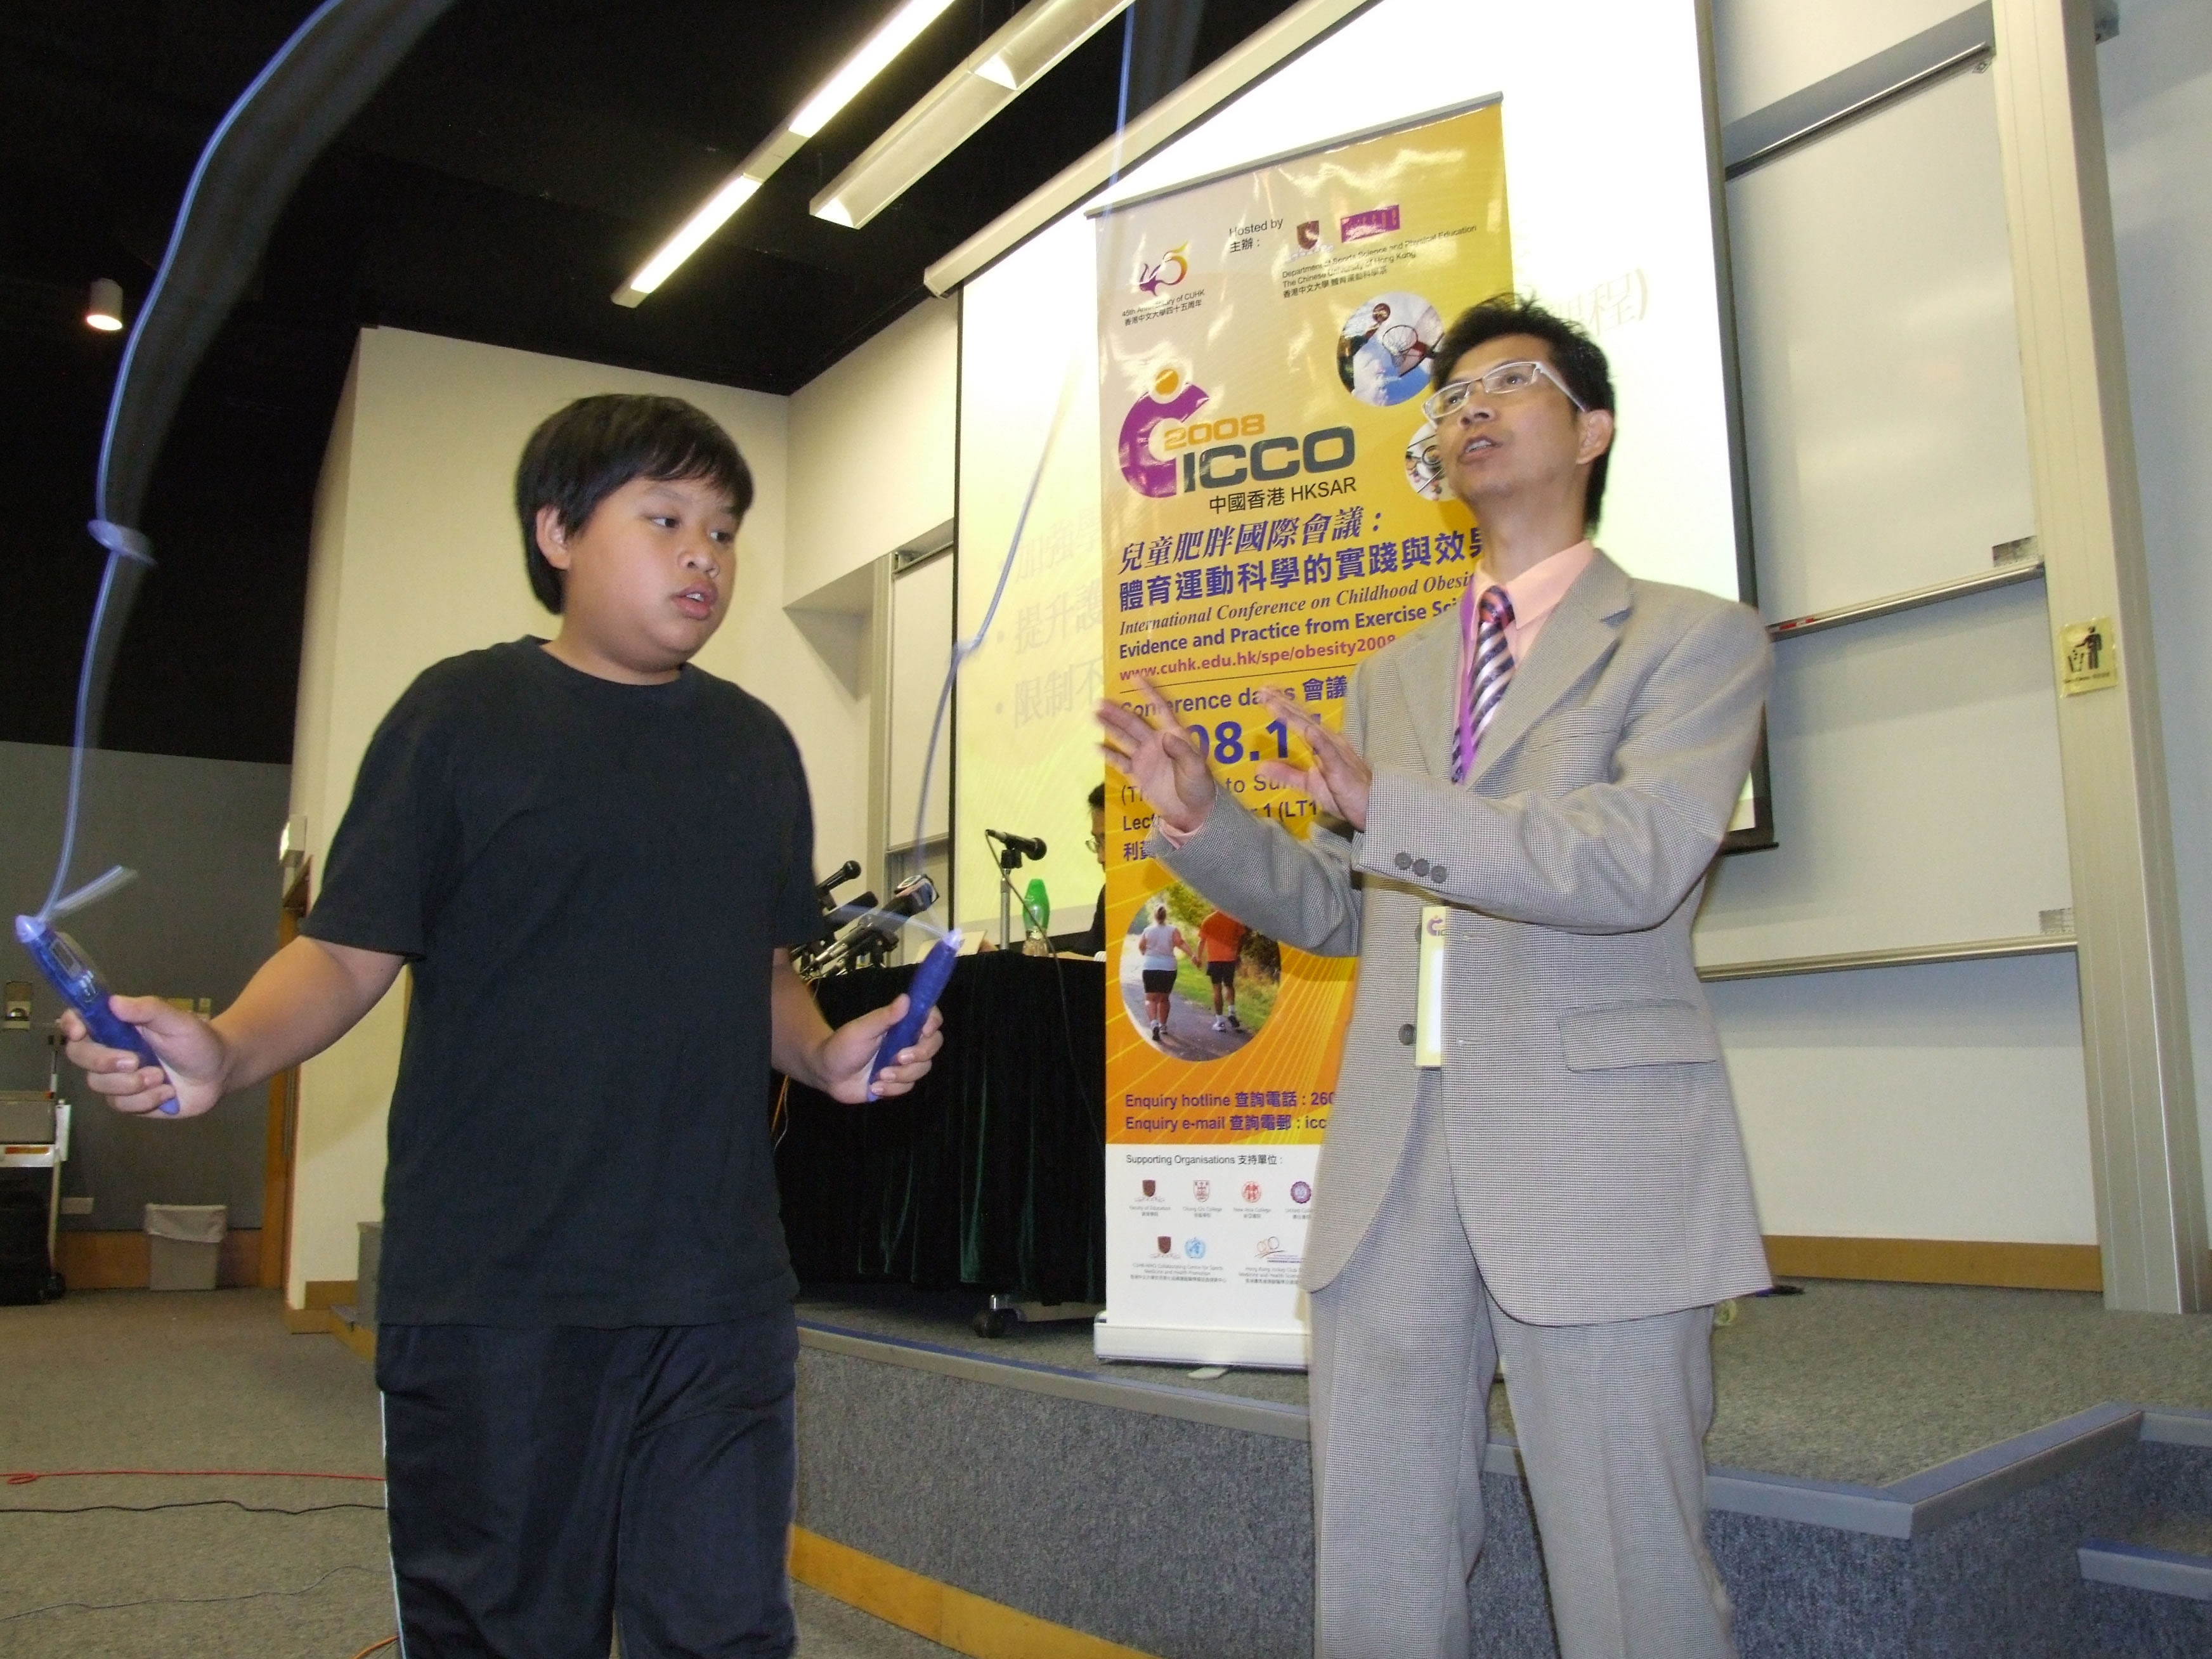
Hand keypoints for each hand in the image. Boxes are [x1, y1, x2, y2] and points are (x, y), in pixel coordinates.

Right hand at [59, 997, 230, 1117]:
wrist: (219, 1072)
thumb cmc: (197, 1040)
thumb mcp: (177, 1020)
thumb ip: (148, 1009)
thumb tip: (113, 1002)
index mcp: (117, 1027)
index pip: (78, 1022)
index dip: (71, 1025)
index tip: (79, 1031)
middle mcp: (110, 1051)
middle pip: (80, 1056)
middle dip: (105, 1061)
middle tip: (136, 1061)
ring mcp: (116, 1078)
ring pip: (99, 1084)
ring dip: (133, 1083)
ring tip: (161, 1077)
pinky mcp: (128, 1101)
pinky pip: (121, 1105)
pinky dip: (146, 1099)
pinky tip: (167, 1093)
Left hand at [810, 995, 943, 1104]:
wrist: (827, 1075)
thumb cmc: (842, 1046)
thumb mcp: (861, 1029)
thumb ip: (885, 1017)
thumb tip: (906, 998)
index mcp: (901, 1025)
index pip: (930, 1018)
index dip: (933, 1022)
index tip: (924, 1030)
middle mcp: (907, 1042)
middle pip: (933, 1045)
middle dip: (918, 1054)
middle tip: (898, 1058)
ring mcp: (904, 1064)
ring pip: (922, 1069)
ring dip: (901, 1075)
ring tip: (878, 1076)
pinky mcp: (898, 1083)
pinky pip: (908, 1087)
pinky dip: (891, 1089)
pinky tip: (874, 1087)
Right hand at [1095, 674, 1216, 834]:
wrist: (1192, 813)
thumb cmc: (1199, 787)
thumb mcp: (1196, 768)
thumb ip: (1182, 752)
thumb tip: (1165, 736)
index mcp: (1173, 736)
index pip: (1159, 709)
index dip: (1148, 693)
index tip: (1136, 677)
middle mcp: (1156, 743)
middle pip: (1134, 723)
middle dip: (1118, 712)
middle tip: (1101, 701)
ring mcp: (1145, 758)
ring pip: (1124, 738)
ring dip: (1110, 727)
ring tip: (1095, 715)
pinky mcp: (1137, 774)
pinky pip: (1120, 761)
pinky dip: (1109, 754)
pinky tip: (1096, 746)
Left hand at [1255, 687, 1372, 829]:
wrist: (1372, 809)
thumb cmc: (1344, 795)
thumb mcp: (1309, 784)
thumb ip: (1286, 774)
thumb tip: (1259, 767)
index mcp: (1321, 743)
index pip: (1299, 720)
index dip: (1282, 705)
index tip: (1263, 692)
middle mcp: (1328, 742)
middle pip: (1302, 718)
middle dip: (1282, 703)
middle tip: (1263, 690)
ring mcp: (1336, 753)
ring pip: (1312, 730)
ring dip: (1293, 716)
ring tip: (1276, 703)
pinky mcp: (1342, 769)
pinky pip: (1330, 753)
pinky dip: (1319, 741)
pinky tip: (1309, 731)